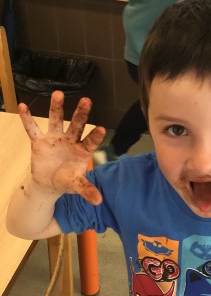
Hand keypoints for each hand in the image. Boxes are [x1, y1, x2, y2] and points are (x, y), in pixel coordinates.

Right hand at [18, 90, 105, 204]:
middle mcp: (70, 141)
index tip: (102, 129)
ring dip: (56, 108)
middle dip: (81, 114)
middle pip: (76, 125)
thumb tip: (99, 201)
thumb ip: (87, 190)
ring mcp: (55, 139)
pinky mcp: (39, 142)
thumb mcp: (76, 186)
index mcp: (81, 151)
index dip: (95, 136)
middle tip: (87, 100)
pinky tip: (23, 106)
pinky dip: (27, 119)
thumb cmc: (67, 181)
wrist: (50, 183)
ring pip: (56, 120)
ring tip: (58, 94)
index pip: (90, 142)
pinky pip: (33, 129)